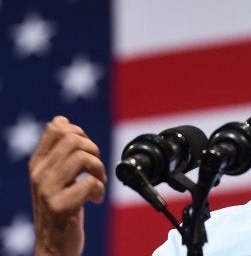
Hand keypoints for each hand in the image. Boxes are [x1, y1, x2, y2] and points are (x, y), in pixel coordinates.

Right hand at [29, 116, 106, 255]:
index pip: (56, 128)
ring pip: (82, 157)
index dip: (79, 133)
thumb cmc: (61, 209)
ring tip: (97, 182)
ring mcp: (47, 190)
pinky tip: (95, 200)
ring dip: (99, 169)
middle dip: (94, 151)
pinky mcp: (61, 207)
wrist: (54, 245)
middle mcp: (39, 174)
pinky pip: (89, 183)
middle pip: (73, 139)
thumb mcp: (55, 177)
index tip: (86, 151)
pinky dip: (100, 190)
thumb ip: (59, 151)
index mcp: (38, 163)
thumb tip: (62, 120)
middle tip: (95, 169)